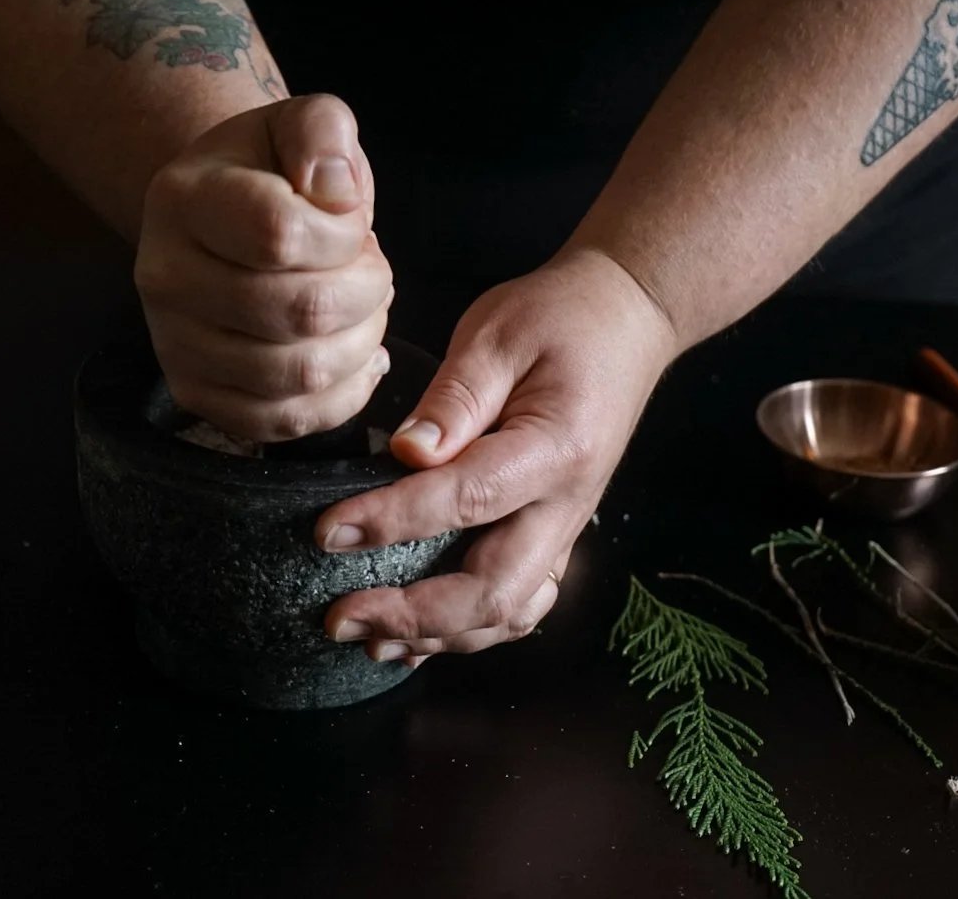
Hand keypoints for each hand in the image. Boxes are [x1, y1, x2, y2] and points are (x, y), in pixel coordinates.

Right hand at [136, 95, 392, 440]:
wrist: (220, 220)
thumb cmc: (273, 174)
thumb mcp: (300, 124)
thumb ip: (323, 132)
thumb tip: (333, 190)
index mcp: (184, 200)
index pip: (279, 234)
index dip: (343, 235)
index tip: (353, 224)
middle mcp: (164, 277)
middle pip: (299, 312)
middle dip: (367, 292)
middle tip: (373, 271)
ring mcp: (175, 345)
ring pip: (299, 374)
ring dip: (361, 343)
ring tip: (362, 309)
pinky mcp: (198, 396)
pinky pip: (286, 422)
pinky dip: (342, 394)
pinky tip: (353, 354)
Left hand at [316, 249, 678, 664]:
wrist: (629, 320)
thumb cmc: (563, 317)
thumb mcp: (499, 334)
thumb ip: (453, 399)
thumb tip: (406, 455)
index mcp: (556, 449)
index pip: (467, 499)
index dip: (393, 522)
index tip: (328, 532)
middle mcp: (567, 505)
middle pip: (495, 590)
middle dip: (413, 614)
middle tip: (339, 616)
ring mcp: (566, 527)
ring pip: (509, 613)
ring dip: (439, 638)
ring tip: (371, 639)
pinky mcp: (555, 534)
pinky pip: (518, 602)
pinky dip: (469, 631)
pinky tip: (417, 638)